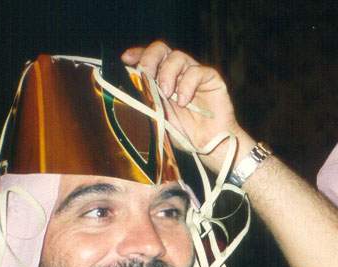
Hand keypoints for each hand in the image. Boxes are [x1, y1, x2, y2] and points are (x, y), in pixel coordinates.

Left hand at [121, 41, 254, 172]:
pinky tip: (184, 101)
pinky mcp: (210, 79)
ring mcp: (193, 74)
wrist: (207, 144)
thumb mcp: (156, 119)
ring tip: (166, 94)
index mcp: (160, 81)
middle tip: (146, 73)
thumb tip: (126, 92)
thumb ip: (145, 103)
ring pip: (178, 57)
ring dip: (168, 73)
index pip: (148, 59)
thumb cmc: (181, 133)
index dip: (138, 54)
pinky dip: (187, 84)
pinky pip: (198, 71)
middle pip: (162, 50)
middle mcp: (176, 74)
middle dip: (150, 58)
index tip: (126, 59)